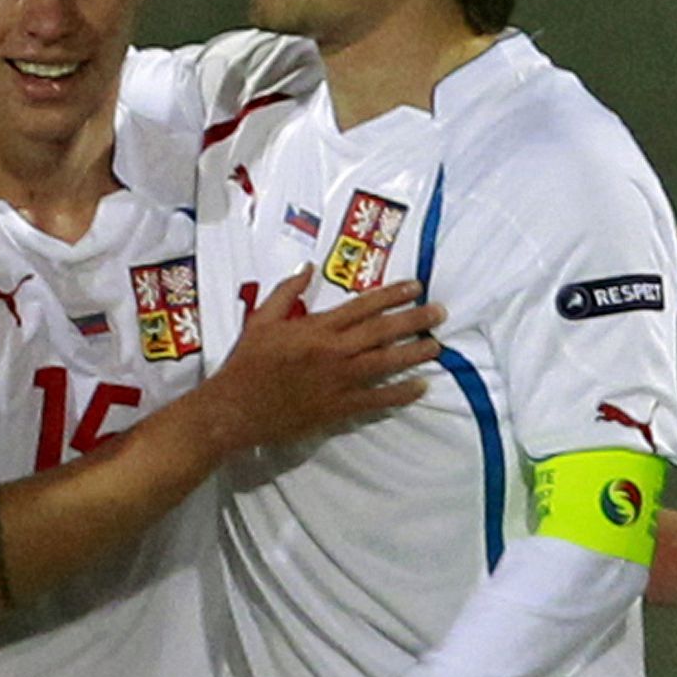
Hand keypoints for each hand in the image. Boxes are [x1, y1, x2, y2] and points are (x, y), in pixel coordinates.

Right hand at [199, 271, 443, 454]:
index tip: (415, 286)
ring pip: (386, 363)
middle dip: (414, 319)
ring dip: (415, 353)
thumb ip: (287, 292)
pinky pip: (377, 399)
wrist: (235, 408)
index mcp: (316, 328)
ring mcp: (339, 381)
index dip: (391, 294)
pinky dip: (401, 393)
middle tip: (440, 312)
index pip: (362, 305)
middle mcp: (333, 351)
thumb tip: (308, 268)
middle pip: (382, 331)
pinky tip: (421, 386)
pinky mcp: (339, 407)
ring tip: (437, 346)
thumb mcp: (260, 319)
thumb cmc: (246, 363)